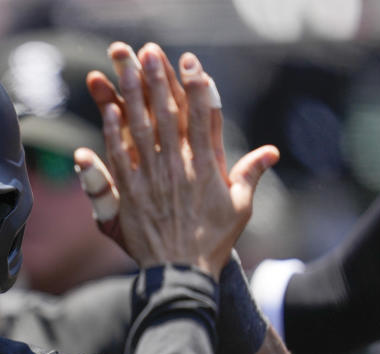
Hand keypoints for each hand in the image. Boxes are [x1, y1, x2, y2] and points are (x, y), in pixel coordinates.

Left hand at [75, 42, 278, 277]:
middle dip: (157, 80)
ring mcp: (151, 179)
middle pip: (167, 115)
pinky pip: (119, 157)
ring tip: (125, 68)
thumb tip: (271, 152)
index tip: (189, 62)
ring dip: (132, 96)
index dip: (195, 87)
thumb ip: (250, 175)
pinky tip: (108, 109)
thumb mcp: (239, 207)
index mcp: (206, 167)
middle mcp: (178, 168)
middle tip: (149, 52)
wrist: (181, 274)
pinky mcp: (129, 194)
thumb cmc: (213, 241)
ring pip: (140, 129)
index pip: (202, 118)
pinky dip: (113, 132)